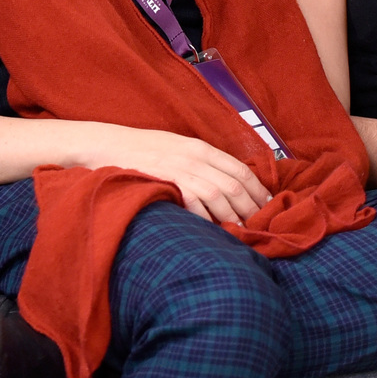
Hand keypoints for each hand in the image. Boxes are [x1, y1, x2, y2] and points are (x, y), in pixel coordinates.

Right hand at [96, 126, 273, 224]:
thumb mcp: (176, 148)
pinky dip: (207, 218)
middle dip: (252, 206)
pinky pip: (194, 202)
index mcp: (201, 147)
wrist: (107, 145)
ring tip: (242, 232)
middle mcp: (195, 157)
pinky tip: (213, 230)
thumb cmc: (142, 150)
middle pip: (234, 184)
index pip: (240, 169)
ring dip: (233, 215)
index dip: (259, 189)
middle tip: (261, 225)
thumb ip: (199, 162)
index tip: (269, 205)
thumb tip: (223, 182)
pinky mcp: (166, 182)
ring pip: (219, 194)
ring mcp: (180, 169)